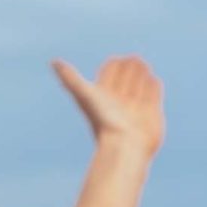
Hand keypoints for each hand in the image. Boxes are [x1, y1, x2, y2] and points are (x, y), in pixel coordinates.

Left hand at [51, 55, 165, 156]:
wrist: (125, 147)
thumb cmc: (103, 122)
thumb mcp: (85, 96)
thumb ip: (70, 78)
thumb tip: (53, 62)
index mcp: (102, 97)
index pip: (109, 74)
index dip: (113, 65)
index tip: (115, 61)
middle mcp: (118, 102)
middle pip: (124, 78)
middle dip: (129, 67)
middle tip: (134, 60)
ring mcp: (135, 107)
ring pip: (138, 85)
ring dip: (141, 74)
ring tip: (142, 65)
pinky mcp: (151, 113)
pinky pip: (152, 95)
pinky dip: (152, 86)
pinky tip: (152, 80)